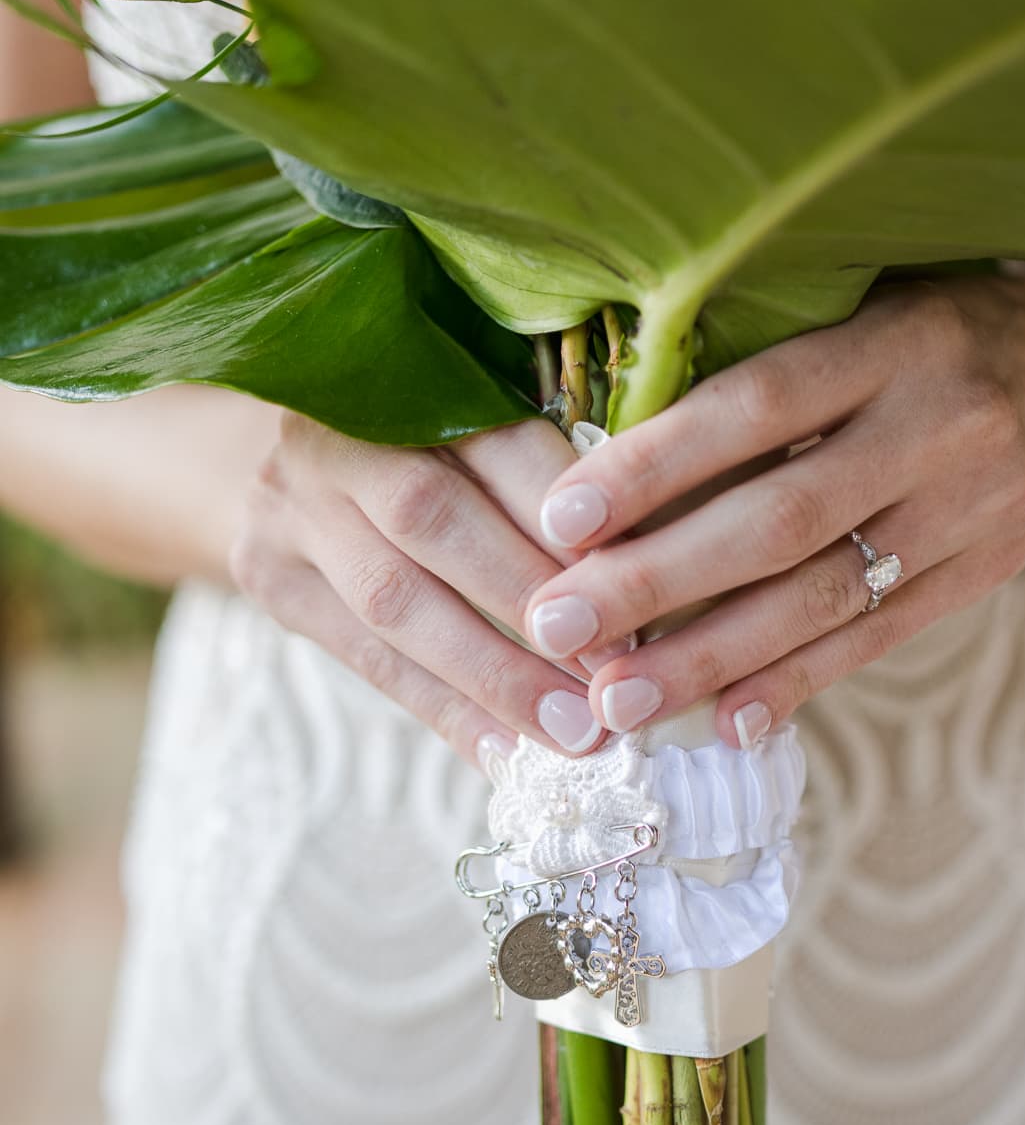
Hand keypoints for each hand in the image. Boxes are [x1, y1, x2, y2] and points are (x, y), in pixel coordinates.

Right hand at [230, 410, 632, 763]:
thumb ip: (551, 472)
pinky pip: (366, 660)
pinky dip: (444, 711)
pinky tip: (503, 754)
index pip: (500, 439)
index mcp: (405, 370)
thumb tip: (655, 556)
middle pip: (434, 519)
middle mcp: (337, 432)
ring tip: (570, 731)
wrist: (279, 456)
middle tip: (612, 676)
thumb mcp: (480, 425)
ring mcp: (289, 506)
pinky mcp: (269, 576)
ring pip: (394, 601)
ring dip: (493, 675)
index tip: (641, 586)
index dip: (568, 518)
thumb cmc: (428, 444)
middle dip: (531, 604)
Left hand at [524, 281, 1024, 748]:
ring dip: (711, 657)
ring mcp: (978, 506)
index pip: (757, 406)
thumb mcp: (848, 310)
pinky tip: (726, 720)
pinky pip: (878, 637)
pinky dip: (796, 681)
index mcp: (896, 339)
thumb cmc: (906, 336)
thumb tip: (603, 458)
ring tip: (619, 700)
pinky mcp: (988, 568)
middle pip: (783, 518)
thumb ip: (753, 364)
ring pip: (825, 597)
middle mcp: (946, 423)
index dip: (655, 465)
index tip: (561, 520)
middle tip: (559, 628)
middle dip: (658, 582)